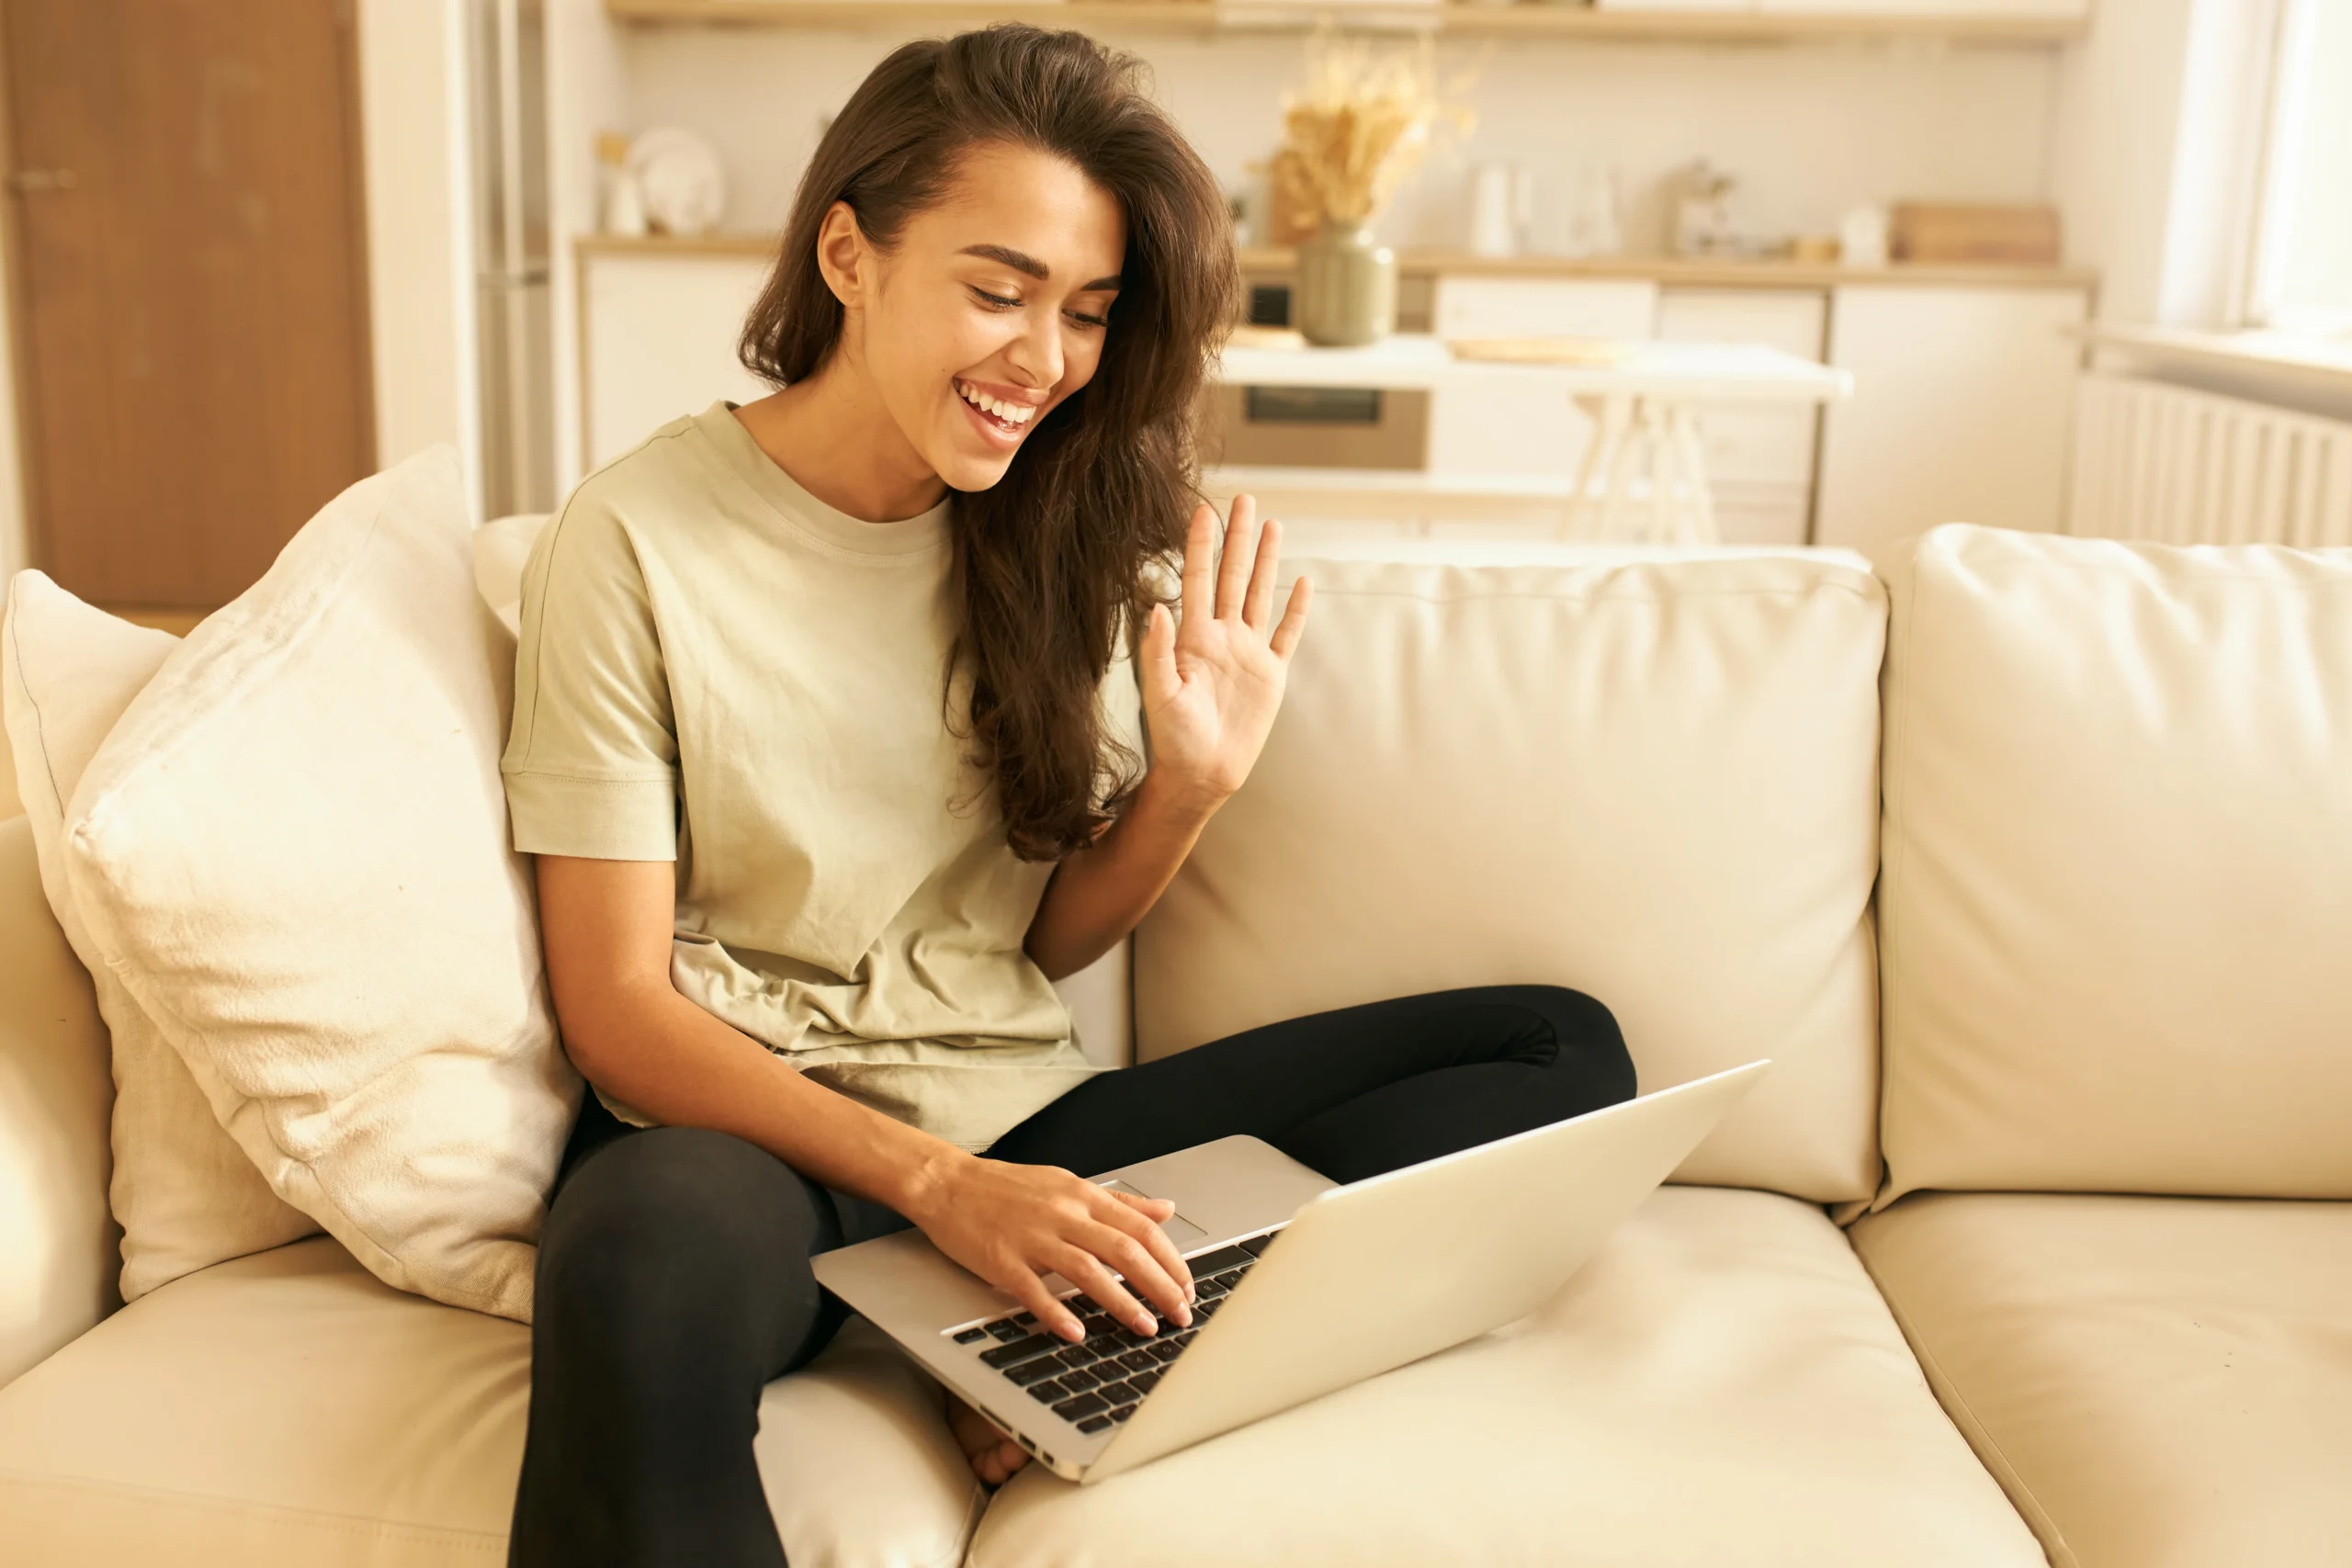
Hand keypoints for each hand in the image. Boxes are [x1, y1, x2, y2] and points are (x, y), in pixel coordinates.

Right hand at [908, 1155, 1195, 1340]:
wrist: (947, 1183)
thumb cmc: (1007, 1187)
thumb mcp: (1069, 1184)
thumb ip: (1119, 1202)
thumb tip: (1166, 1209)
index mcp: (1083, 1196)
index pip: (1142, 1228)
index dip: (1171, 1261)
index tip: (1188, 1288)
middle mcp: (1063, 1213)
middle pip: (1125, 1249)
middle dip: (1160, 1286)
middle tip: (1180, 1314)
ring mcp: (1032, 1236)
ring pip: (1088, 1270)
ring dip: (1123, 1303)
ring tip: (1146, 1328)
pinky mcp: (1001, 1259)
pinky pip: (1033, 1290)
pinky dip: (1057, 1313)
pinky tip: (1076, 1333)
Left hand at [1139, 496, 1311, 815]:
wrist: (1201, 773)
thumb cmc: (1173, 738)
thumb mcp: (1160, 694)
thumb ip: (1158, 651)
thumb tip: (1158, 608)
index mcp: (1194, 637)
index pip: (1199, 580)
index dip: (1201, 545)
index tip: (1203, 508)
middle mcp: (1222, 637)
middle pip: (1234, 576)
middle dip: (1238, 537)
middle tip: (1244, 499)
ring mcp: (1249, 653)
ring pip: (1261, 595)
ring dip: (1267, 561)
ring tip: (1273, 525)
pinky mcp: (1271, 675)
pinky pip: (1287, 635)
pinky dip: (1296, 610)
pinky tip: (1302, 582)